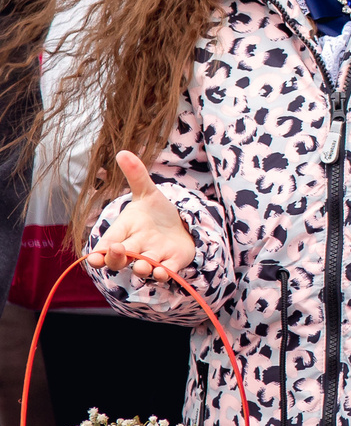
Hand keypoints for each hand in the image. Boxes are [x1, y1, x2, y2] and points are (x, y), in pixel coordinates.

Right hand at [85, 152, 197, 281]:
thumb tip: (123, 152)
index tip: (93, 256)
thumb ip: (136, 175)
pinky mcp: (172, 262)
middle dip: (115, 258)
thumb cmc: (157, 213)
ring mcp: (153, 257)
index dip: (98, 252)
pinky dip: (164, 273)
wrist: (182, 224)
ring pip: (141, 268)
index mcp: (124, 232)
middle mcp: (135, 248)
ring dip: (141, 267)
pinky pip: (166, 272)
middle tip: (116, 250)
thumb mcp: (148, 192)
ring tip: (142, 265)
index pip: (105, 245)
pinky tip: (164, 271)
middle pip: (118, 259)